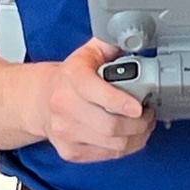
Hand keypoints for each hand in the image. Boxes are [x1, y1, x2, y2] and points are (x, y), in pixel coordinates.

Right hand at [29, 38, 156, 162]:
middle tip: (149, 115)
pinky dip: (126, 148)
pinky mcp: (70, 151)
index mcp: (71, 78)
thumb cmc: (70, 78)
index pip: (94, 91)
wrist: (41, 100)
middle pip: (109, 125)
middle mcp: (64, 106)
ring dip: (137, 137)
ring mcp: (65, 132)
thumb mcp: (87, 53)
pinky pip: (108, 155)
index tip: (138, 106)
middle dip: (139, 124)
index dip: (119, 101)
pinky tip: (130, 137)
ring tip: (143, 126)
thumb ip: (109, 42)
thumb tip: (130, 34)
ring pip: (112, 144)